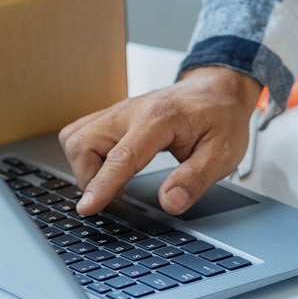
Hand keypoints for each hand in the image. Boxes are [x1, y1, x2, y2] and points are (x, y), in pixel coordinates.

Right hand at [59, 66, 259, 215]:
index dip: (102, 184)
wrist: (219, 90)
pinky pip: (82, 133)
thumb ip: (195, 179)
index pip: (121, 155)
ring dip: (84, 166)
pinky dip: (87, 156)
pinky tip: (112, 168)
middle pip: (82, 142)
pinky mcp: (114, 116)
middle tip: (115, 194)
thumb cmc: (221, 118)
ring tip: (114, 181)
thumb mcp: (222, 153)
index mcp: (159, 119)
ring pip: (75, 137)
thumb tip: (170, 203)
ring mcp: (119, 111)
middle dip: (88, 177)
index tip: (87, 208)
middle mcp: (131, 111)